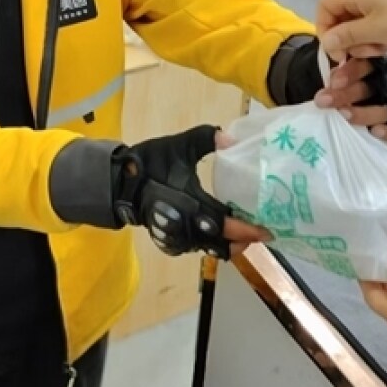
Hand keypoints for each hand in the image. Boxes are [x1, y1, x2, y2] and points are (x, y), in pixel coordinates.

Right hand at [112, 125, 270, 258]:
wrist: (120, 183)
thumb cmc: (150, 164)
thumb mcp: (178, 146)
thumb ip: (205, 138)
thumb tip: (230, 137)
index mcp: (188, 203)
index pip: (222, 223)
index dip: (245, 229)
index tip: (266, 229)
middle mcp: (184, 226)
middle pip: (220, 244)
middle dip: (243, 241)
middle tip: (264, 233)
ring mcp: (177, 238)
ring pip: (210, 249)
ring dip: (230, 244)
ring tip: (249, 235)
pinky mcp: (172, 241)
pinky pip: (199, 248)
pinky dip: (215, 244)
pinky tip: (226, 235)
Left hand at [313, 56, 386, 142]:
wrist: (368, 106)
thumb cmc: (348, 88)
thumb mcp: (342, 77)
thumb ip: (336, 77)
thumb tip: (330, 84)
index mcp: (373, 69)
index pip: (365, 65)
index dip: (350, 73)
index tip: (334, 82)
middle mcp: (386, 85)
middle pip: (370, 89)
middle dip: (346, 95)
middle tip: (325, 101)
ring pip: (383, 110)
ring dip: (363, 113)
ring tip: (344, 115)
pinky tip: (374, 131)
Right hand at [316, 0, 386, 61]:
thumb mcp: (376, 32)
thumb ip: (346, 36)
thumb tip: (326, 41)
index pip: (325, 5)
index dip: (324, 29)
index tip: (336, 52)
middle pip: (340, 15)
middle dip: (346, 38)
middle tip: (363, 53)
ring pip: (356, 22)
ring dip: (362, 40)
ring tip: (380, 49)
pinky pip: (373, 23)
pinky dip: (375, 36)